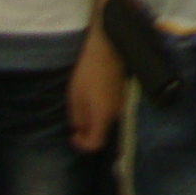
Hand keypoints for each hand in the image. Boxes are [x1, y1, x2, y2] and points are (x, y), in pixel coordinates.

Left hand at [69, 35, 124, 151]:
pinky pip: (110, 111)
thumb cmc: (88, 72)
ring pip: (106, 122)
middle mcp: (115, 113)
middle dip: (87, 132)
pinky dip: (100, 112)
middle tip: (75, 122)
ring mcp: (121, 103)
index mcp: (103, 115)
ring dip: (93, 121)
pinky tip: (91, 98)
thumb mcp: (75, 96)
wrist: (107, 49)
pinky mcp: (122, 95)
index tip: (73, 135)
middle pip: (102, 133)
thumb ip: (77, 117)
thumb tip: (80, 129)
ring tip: (81, 107)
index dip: (82, 145)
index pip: (96, 143)